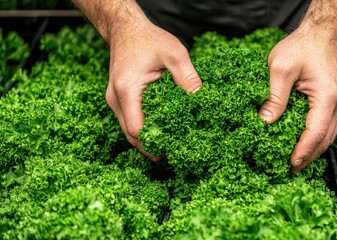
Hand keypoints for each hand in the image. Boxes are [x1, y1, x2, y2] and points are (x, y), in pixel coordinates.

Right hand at [105, 16, 201, 160]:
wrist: (126, 30)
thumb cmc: (148, 39)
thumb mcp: (175, 54)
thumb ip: (188, 78)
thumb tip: (201, 101)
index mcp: (127, 89)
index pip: (137, 129)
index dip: (156, 143)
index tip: (176, 147)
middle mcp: (115, 99)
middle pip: (132, 136)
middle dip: (153, 147)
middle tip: (176, 153)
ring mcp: (114, 101)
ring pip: (129, 132)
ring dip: (149, 140)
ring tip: (171, 146)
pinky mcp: (118, 100)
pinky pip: (130, 121)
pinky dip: (145, 129)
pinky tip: (162, 130)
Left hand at [259, 28, 336, 171]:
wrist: (322, 34)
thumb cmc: (301, 47)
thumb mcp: (281, 68)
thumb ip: (274, 96)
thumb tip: (266, 122)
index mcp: (327, 96)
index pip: (316, 132)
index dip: (303, 151)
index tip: (290, 164)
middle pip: (326, 139)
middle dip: (308, 156)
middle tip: (290, 169)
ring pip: (328, 136)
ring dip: (313, 150)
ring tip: (295, 162)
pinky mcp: (334, 102)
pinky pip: (327, 126)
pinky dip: (316, 139)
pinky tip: (302, 144)